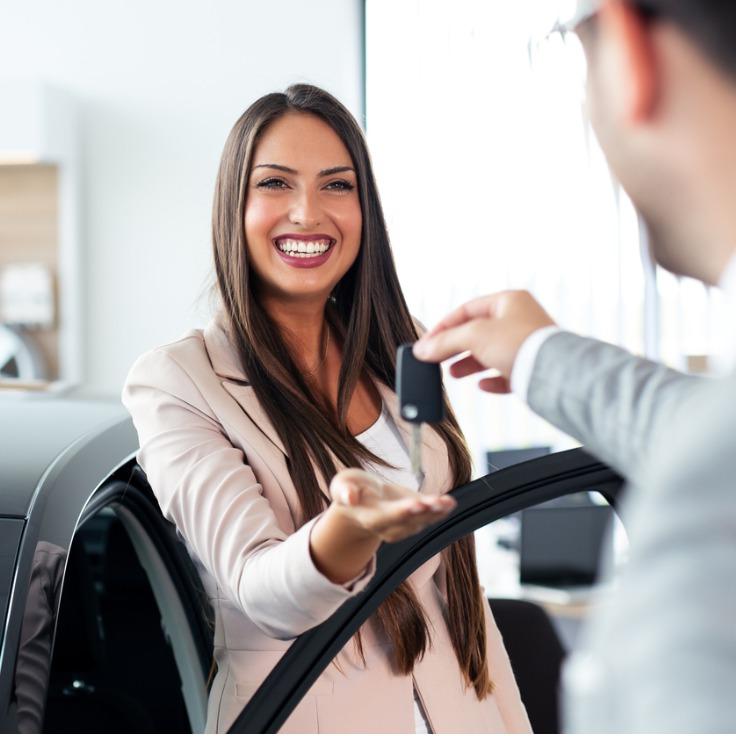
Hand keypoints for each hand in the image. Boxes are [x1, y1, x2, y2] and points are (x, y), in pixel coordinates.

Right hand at [329, 468, 455, 542]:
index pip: (386, 518)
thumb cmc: (350, 489)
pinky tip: (450, 503)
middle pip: (408, 521)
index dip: (400, 512)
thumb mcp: (341, 485)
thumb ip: (344, 491)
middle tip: (435, 503)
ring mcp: (405, 523)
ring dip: (437, 512)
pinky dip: (441, 510)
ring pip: (423, 520)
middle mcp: (389, 525)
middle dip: (423, 512)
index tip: (415, 504)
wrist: (361, 501)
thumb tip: (350, 497)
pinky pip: (431, 516)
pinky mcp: (416, 515)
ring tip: (448, 502)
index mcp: (370, 518)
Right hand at [412, 290, 555, 392]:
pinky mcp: (532, 367)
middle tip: (437, 359)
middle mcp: (519, 319)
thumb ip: (445, 342)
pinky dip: (492, 379)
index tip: (427, 343)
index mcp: (508, 301)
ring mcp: (527, 344)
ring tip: (454, 374)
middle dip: (455, 347)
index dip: (443, 326)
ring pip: (490, 353)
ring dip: (469, 364)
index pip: (466, 310)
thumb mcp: (474, 336)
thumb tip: (422, 350)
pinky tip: (482, 385)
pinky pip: (506, 373)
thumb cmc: (520, 343)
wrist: (554, 372)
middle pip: (477, 332)